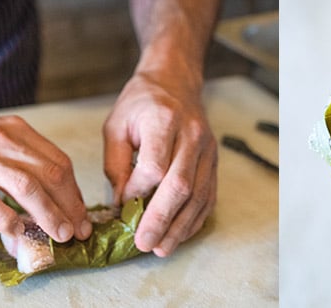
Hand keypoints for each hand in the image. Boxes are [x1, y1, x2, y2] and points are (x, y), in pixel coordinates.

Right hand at [0, 114, 89, 242]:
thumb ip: (22, 161)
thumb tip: (51, 197)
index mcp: (16, 130)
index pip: (58, 161)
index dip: (74, 190)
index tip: (80, 212)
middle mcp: (3, 140)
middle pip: (50, 174)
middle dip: (69, 205)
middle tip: (77, 229)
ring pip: (27, 187)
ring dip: (49, 214)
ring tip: (59, 234)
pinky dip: (8, 220)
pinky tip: (18, 234)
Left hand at [102, 70, 216, 256]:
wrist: (175, 82)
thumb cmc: (141, 104)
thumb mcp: (116, 126)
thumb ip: (116, 165)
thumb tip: (121, 204)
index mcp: (164, 120)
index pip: (154, 166)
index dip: (137, 192)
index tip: (121, 205)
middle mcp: (192, 134)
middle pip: (180, 185)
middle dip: (161, 219)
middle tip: (144, 243)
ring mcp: (208, 149)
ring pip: (198, 195)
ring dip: (180, 226)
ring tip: (161, 248)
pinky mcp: (214, 161)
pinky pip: (209, 195)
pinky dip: (194, 219)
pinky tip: (179, 234)